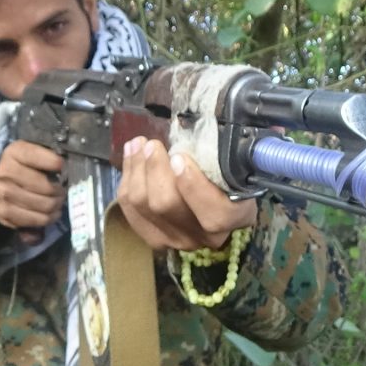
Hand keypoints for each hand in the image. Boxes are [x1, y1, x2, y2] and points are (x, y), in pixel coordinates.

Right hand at [0, 140, 65, 242]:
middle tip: (63, 191)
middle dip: (60, 191)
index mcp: (14, 153)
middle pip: (46, 187)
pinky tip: (49, 213)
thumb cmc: (23, 166)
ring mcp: (2, 194)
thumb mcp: (33, 153)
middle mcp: (5, 173)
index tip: (63, 167)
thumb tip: (64, 167)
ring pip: (44, 206)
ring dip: (56, 206)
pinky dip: (47, 219)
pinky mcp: (3, 213)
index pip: (40, 157)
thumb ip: (49, 157)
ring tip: (58, 202)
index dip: (56, 163)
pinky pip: (35, 221)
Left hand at [117, 136, 256, 250]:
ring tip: (139, 144)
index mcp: (235, 217)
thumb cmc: (228, 170)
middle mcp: (206, 236)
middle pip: (167, 206)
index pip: (215, 215)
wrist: (216, 196)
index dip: (193, 187)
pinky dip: (128, 177)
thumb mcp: (238, 161)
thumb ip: (228, 150)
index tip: (179, 157)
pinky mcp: (153, 235)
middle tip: (153, 145)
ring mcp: (176, 239)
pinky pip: (130, 208)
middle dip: (155, 170)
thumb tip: (222, 126)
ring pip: (143, 205)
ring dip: (137, 169)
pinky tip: (132, 155)